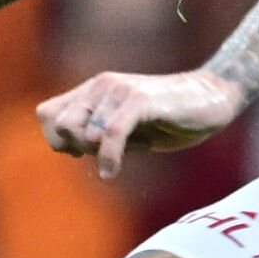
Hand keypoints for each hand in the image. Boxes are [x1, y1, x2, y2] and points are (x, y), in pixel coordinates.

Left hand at [35, 67, 243, 177]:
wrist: (212, 98)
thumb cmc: (169, 117)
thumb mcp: (125, 130)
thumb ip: (97, 135)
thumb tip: (70, 148)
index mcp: (93, 91)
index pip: (46, 115)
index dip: (58, 139)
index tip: (83, 153)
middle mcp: (100, 86)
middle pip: (60, 125)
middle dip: (76, 148)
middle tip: (104, 155)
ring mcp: (118, 90)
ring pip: (83, 131)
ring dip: (96, 153)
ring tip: (119, 157)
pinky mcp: (139, 100)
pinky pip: (110, 133)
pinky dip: (109, 157)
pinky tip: (113, 171)